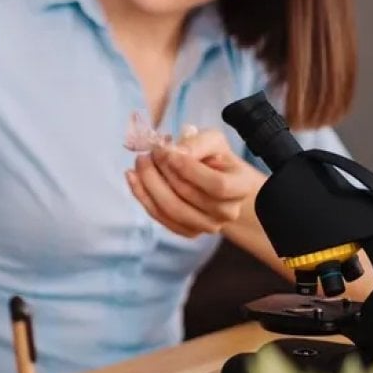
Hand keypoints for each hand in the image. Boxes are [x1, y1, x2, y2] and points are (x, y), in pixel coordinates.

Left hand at [125, 128, 263, 237]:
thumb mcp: (212, 141)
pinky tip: (132, 176)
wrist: (215, 179)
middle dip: (163, 171)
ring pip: (171, 209)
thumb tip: (175, 152)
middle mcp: (227, 212)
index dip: (189, 169)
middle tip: (149, 153)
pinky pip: (160, 217)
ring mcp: (208, 226)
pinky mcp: (188, 231)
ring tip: (141, 162)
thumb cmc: (214, 157)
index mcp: (240, 187)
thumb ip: (197, 143)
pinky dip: (142, 196)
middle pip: (188, 196)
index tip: (168, 152)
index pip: (217, 185)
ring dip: (149, 183)